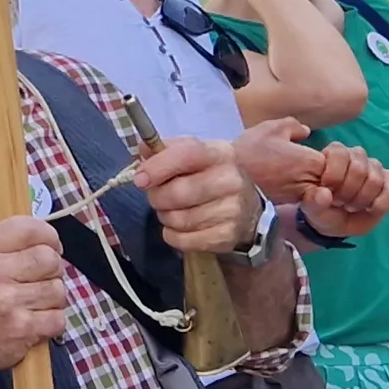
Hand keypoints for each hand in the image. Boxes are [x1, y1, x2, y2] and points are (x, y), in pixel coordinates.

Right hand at [0, 215, 69, 383]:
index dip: (47, 235)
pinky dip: (51, 322)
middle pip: (49, 258)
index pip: (28, 228)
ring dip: (52, 298)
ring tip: (36, 303)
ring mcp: (8, 302)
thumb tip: (18, 216)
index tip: (51, 245)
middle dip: (53, 269)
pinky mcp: (21, 329)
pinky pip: (58, 318)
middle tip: (44, 277)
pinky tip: (35, 322)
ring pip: (58, 289)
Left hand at [136, 135, 257, 255]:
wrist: (249, 211)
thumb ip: (168, 150)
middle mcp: (230, 180)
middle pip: (178, 193)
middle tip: (158, 197)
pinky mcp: (226, 236)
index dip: (158, 167)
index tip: (140, 179)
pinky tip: (180, 228)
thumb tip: (143, 149)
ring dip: (166, 217)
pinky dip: (173, 236)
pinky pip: (183, 240)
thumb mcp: (197, 156)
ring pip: (178, 219)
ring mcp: (231, 210)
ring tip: (173, 211)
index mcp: (220, 154)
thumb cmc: (213, 179)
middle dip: (157, 197)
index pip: (185, 155)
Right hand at [230, 118, 329, 207]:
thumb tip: (306, 132)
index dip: (334, 157)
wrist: (229, 178)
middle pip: (335, 180)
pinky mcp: (290, 205)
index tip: (321, 151)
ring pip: (322, 190)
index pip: (340, 163)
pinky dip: (306, 190)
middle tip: (314, 161)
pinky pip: (308, 196)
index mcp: (310, 161)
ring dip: (319, 182)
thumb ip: (294, 126)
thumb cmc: (250, 150)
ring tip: (303, 171)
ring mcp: (301, 196)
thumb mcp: (271, 128)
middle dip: (330, 172)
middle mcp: (310, 182)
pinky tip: (292, 181)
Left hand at [294, 142, 388, 238]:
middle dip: (347, 193)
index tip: (327, 192)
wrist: (336, 221)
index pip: (339, 153)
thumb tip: (325, 194)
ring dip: (362, 200)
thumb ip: (313, 202)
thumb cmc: (321, 208)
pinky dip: (380, 205)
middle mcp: (355, 155)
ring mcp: (374, 167)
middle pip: (359, 169)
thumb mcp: (311, 209)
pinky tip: (369, 209)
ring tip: (351, 206)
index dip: (333, 176)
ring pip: (375, 180)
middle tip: (339, 202)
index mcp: (334, 154)